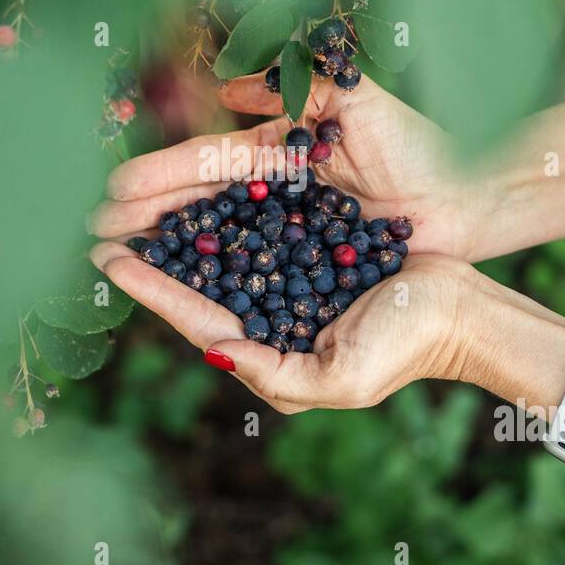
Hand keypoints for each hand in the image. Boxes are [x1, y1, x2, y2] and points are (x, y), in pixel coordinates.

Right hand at [90, 74, 475, 257]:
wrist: (472, 197)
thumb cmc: (421, 147)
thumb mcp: (356, 100)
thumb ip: (296, 84)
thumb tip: (226, 88)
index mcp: (279, 153)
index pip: (207, 163)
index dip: (160, 175)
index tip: (114, 187)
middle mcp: (274, 197)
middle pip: (197, 207)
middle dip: (145, 217)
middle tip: (91, 230)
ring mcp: (288, 236)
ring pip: (215, 244)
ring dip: (166, 254)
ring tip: (117, 261)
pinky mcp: (310, 272)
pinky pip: (254, 278)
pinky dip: (214, 284)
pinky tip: (179, 292)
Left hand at [90, 240, 477, 412]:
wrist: (463, 311)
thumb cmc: (406, 346)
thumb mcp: (341, 377)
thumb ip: (276, 374)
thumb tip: (217, 351)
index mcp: (270, 350)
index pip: (197, 318)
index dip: (151, 290)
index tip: (107, 261)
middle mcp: (271, 315)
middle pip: (199, 282)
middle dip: (152, 255)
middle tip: (100, 226)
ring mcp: (289, 279)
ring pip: (223, 250)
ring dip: (179, 227)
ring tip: (135, 203)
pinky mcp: (311, 244)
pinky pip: (261, 224)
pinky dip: (227, 208)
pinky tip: (199, 187)